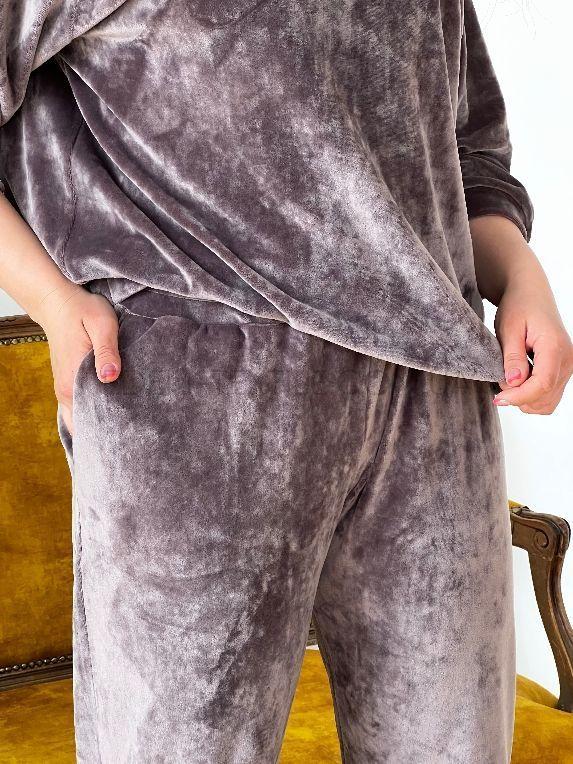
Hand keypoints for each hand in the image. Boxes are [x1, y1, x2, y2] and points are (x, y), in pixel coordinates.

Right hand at [37, 282, 121, 435]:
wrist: (58, 303)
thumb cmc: (83, 311)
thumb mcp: (101, 324)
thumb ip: (107, 351)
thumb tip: (111, 377)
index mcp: (73, 380)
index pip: (89, 421)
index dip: (110, 433)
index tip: (132, 439)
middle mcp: (66, 391)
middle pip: (86, 426)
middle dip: (108, 434)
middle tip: (136, 439)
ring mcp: (66, 389)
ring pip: (82, 419)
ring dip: (101, 425)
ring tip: (128, 432)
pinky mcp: (69, 384)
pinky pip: (80, 409)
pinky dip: (94, 415)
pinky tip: (113, 417)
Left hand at [492, 273, 572, 414]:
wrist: (530, 294)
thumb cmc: (518, 306)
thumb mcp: (509, 329)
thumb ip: (512, 356)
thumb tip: (513, 382)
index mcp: (555, 347)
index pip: (542, 384)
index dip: (519, 396)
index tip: (499, 397)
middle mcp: (567, 359)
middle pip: (546, 397)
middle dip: (520, 398)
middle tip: (499, 384)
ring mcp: (567, 366)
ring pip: (548, 401)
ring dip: (526, 399)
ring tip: (508, 381)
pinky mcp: (562, 370)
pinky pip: (550, 395)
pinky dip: (532, 396)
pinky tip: (518, 382)